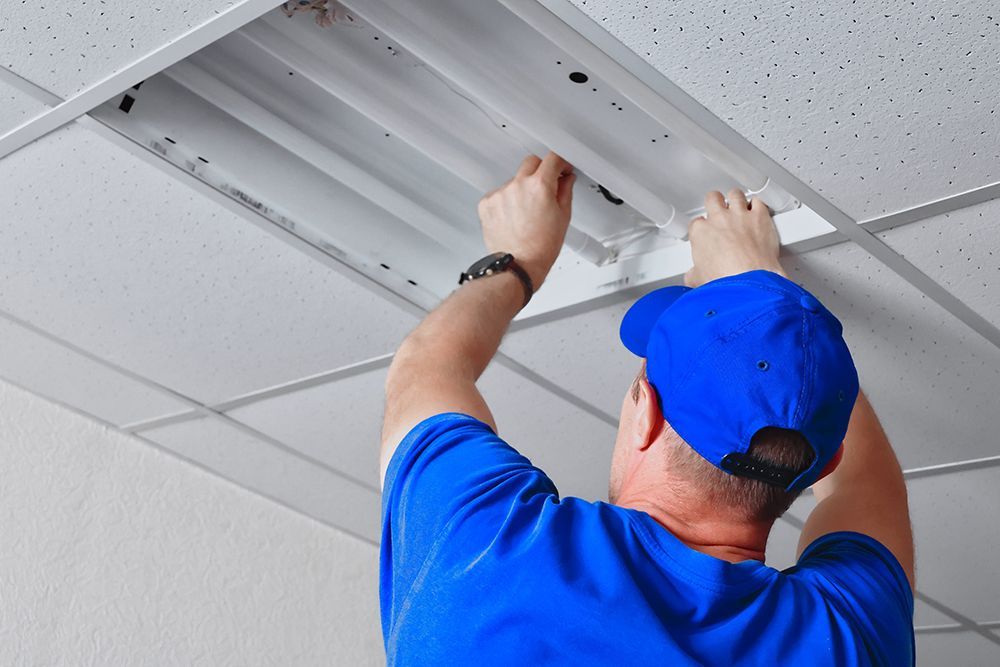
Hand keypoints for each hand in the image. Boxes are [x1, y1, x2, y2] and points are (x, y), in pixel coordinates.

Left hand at [477, 151, 576, 288]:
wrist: (519, 265)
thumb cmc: (541, 247)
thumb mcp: (563, 216)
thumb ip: (565, 191)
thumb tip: (565, 179)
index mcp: (540, 186)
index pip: (552, 159)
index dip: (560, 163)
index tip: (561, 168)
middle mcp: (518, 185)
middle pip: (531, 163)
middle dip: (541, 171)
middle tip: (545, 187)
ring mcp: (500, 194)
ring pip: (514, 180)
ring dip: (522, 189)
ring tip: (527, 212)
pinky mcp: (486, 203)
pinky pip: (499, 194)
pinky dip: (507, 201)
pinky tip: (514, 217)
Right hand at [684, 189, 786, 287]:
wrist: (748, 282)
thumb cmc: (725, 280)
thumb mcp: (698, 279)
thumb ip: (693, 273)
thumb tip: (693, 277)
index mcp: (701, 232)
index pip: (697, 222)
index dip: (703, 227)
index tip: (707, 232)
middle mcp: (719, 219)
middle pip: (713, 199)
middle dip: (715, 203)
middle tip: (719, 210)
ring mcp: (740, 215)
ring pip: (735, 195)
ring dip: (736, 200)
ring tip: (738, 206)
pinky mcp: (760, 216)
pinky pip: (758, 201)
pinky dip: (757, 205)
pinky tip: (756, 210)